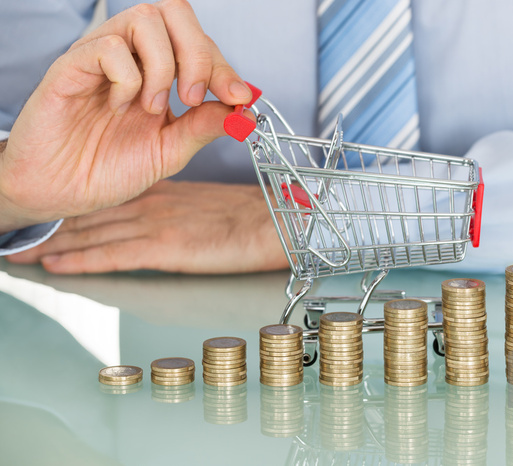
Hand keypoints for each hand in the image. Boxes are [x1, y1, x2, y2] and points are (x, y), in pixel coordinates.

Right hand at [0, 0, 252, 232]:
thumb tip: (244, 108)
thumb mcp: (170, 150)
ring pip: (145, 19)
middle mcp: (134, 57)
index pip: (199, 42)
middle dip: (198, 54)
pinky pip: (109, 47)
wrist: (61, 192)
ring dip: (162, 67)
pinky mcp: (72, 66)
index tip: (239, 97)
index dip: (224, 66)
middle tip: (192, 98)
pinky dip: (127, 79)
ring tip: (152, 107)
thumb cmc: (108, 168)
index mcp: (159, 72)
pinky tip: (118, 108)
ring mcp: (102, 57)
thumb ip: (204, 126)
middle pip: (175, 12)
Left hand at [6, 181, 288, 273]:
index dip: (79, 205)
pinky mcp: (166, 247)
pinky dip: (80, 260)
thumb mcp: (218, 205)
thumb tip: (176, 219)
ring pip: (94, 234)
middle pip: (94, 214)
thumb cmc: (258, 214)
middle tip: (21, 233)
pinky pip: (113, 255)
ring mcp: (158, 224)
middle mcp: (156, 205)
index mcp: (169, 192)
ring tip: (22, 253)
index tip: (53, 213)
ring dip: (56, 243)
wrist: (279, 221)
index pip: (112, 198)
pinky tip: (55, 266)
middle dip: (55, 225)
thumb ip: (190, 208)